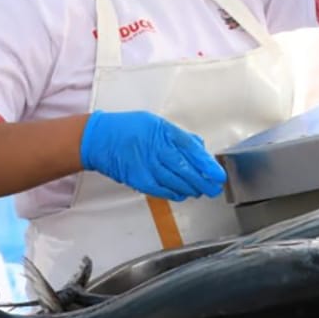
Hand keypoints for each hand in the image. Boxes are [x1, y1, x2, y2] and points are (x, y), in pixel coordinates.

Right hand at [79, 110, 226, 199]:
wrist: (99, 139)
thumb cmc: (128, 128)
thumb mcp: (157, 123)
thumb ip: (178, 136)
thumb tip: (198, 147)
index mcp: (164, 132)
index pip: (192, 150)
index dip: (208, 164)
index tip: (219, 174)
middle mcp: (158, 149)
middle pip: (187, 169)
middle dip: (204, 181)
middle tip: (215, 188)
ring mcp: (148, 166)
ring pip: (176, 182)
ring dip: (192, 188)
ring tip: (202, 191)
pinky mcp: (139, 179)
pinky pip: (161, 190)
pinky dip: (174, 193)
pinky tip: (183, 194)